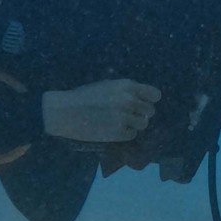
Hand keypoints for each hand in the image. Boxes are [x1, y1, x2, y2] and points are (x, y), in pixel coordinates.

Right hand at [42, 79, 160, 143]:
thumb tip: (143, 100)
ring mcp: (124, 117)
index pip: (154, 95)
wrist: (65, 112)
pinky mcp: (118, 133)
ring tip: (120, 122)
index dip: (150, 100)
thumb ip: (126, 91)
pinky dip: (125, 133)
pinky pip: (132, 135)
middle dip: (141, 113)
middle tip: (129, 115)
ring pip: (143, 124)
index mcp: (126, 86)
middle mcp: (128, 101)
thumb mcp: (107, 86)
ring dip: (134, 124)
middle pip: (150, 111)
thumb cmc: (84, 97)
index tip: (144, 103)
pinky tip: (112, 129)